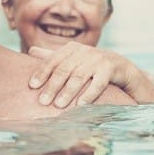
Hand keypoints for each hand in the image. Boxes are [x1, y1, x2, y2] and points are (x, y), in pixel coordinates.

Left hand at [27, 42, 153, 106]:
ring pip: (79, 77)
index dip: (42, 72)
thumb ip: (53, 56)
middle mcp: (84, 51)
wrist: (122, 69)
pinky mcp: (111, 69)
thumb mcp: (73, 59)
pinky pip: (98, 83)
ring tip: (58, 105)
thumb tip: (30, 51)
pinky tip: (80, 106)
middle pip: (64, 69)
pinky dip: (89, 94)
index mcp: (72, 48)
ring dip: (68, 92)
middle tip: (43, 102)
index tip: (32, 86)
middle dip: (53, 86)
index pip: (53, 60)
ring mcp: (98, 59)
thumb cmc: (92, 66)